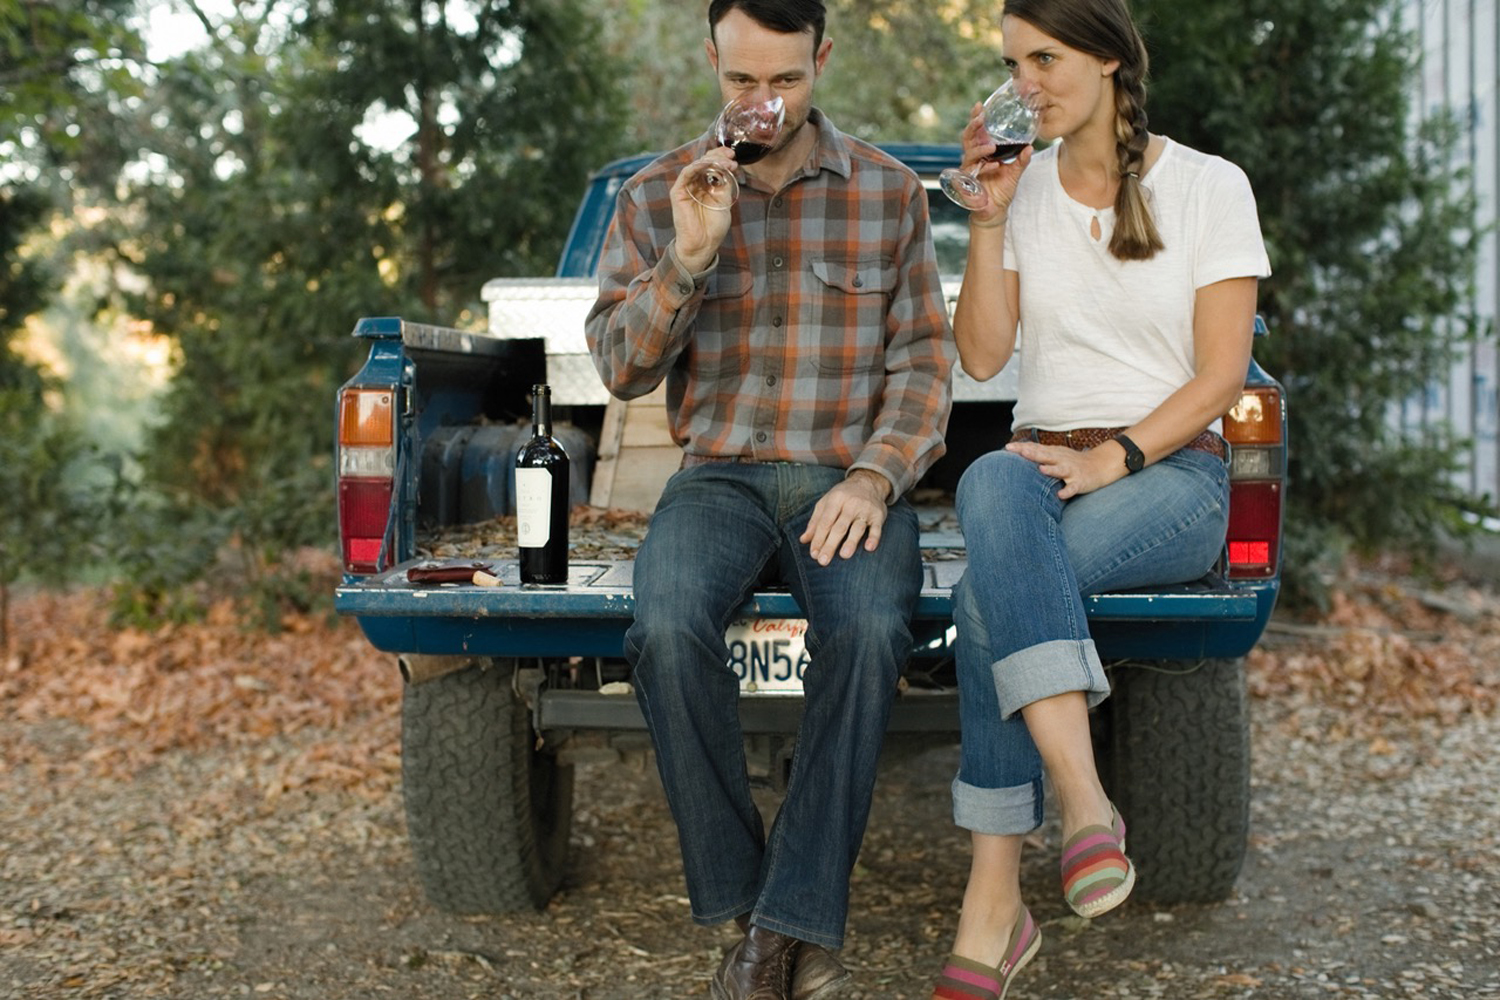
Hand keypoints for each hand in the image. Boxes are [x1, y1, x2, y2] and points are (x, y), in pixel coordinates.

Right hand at [670, 148, 735, 269]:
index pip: (712, 165)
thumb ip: (725, 184)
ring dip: (711, 160)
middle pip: (704, 162)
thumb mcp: (724, 201)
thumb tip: (730, 166)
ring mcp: (686, 186)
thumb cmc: (713, 227)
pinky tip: (709, 164)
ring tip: (726, 162)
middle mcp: (696, 183)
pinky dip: (697, 166)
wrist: (703, 244)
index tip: (734, 158)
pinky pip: (686, 174)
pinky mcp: (678, 192)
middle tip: (731, 156)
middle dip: (718, 156)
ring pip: (696, 165)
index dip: (722, 158)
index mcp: (706, 185)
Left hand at [799, 471, 890, 565]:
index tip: (814, 554)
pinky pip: (877, 528)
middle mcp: (850, 504)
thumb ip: (815, 522)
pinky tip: (869, 548)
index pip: (825, 522)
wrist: (868, 482)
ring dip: (851, 541)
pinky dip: (874, 538)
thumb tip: (803, 540)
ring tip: (844, 555)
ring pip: (857, 527)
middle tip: (823, 561)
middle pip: (839, 527)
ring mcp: (865, 509)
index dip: (818, 539)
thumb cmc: (842, 496)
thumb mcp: (825, 503)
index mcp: (835, 500)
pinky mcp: (878, 515)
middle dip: (830, 544)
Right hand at [958, 101, 1030, 226]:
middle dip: (972, 127)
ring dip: (979, 149)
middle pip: (967, 138)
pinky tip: (995, 166)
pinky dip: (984, 168)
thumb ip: (1021, 160)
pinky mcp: (967, 184)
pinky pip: (973, 172)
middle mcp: (973, 159)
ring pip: (968, 154)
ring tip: (991, 147)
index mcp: (983, 152)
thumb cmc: (1001, 190)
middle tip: (980, 119)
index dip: (976, 118)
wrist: (995, 211)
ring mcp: (969, 170)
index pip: (977, 132)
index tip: (980, 105)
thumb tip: (1030, 146)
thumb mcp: (1015, 173)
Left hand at [1005, 440, 1124, 498]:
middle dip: (1032, 453)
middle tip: (1018, 452)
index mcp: (1054, 453)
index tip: (1007, 447)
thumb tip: (1019, 450)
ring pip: (1060, 469)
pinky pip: (1073, 487)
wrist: (1100, 465)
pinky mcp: (1080, 482)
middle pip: (1045, 455)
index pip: (1036, 448)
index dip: (1022, 447)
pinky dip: (1067, 490)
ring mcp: (1071, 470)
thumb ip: (1039, 453)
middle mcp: (1061, 460)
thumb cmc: (1073, 461)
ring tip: (1041, 469)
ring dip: (1052, 469)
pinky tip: (1061, 494)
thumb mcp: (1056, 454)